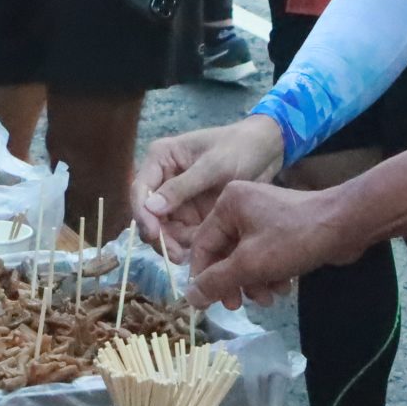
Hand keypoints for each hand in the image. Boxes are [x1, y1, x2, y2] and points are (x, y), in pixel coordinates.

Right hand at [134, 117, 285, 257]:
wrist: (267, 151)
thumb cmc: (239, 148)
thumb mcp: (213, 166)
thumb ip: (182, 187)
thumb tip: (150, 208)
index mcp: (161, 159)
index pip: (140, 190)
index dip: (142, 214)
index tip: (154, 235)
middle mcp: (163, 180)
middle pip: (149, 215)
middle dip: (160, 237)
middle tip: (176, 256)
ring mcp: (177, 199)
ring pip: (165, 229)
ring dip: (175, 245)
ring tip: (193, 258)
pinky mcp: (192, 214)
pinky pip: (184, 234)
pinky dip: (190, 245)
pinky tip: (204, 253)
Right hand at [188, 179, 346, 308]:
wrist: (347, 225)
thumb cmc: (294, 239)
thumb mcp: (250, 264)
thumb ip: (217, 281)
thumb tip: (190, 298)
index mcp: (228, 203)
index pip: (202, 245)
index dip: (202, 277)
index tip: (208, 304)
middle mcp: (242, 205)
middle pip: (225, 253)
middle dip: (234, 282)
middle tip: (238, 305)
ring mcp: (264, 215)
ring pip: (246, 257)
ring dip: (254, 282)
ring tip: (269, 299)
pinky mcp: (283, 228)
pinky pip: (265, 254)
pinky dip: (270, 273)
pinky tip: (283, 287)